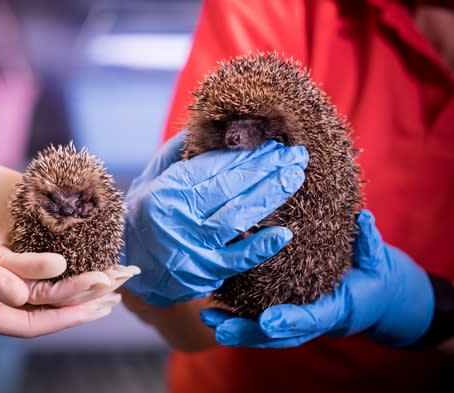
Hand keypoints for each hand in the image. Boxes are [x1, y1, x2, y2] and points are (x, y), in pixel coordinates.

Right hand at [0, 212, 129, 336]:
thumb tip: (28, 292)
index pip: (40, 321)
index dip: (74, 312)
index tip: (106, 298)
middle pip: (43, 317)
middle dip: (81, 307)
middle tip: (117, 294)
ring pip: (36, 306)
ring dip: (68, 297)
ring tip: (98, 286)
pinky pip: (23, 293)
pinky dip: (47, 288)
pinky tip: (60, 276)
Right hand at [122, 131, 308, 305]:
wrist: (130, 265)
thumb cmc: (142, 215)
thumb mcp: (150, 178)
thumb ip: (178, 153)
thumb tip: (213, 128)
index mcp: (165, 191)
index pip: (213, 167)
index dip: (246, 155)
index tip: (270, 143)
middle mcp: (178, 217)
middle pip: (230, 187)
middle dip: (266, 168)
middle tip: (295, 154)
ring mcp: (192, 247)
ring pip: (238, 216)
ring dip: (271, 195)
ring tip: (294, 176)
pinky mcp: (203, 273)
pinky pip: (238, 259)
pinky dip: (261, 246)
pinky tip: (284, 233)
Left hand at [201, 209, 433, 347]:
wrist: (372, 297)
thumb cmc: (372, 276)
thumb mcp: (376, 260)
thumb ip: (369, 243)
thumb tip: (363, 219)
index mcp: (337, 308)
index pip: (313, 318)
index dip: (292, 320)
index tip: (267, 321)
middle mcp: (313, 320)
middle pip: (280, 334)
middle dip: (249, 333)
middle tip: (220, 329)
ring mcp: (299, 321)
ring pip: (265, 333)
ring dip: (236, 328)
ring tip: (208, 318)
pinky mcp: (287, 314)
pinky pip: (260, 321)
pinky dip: (238, 319)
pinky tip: (213, 310)